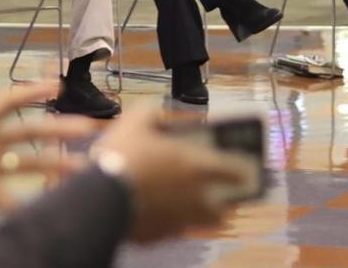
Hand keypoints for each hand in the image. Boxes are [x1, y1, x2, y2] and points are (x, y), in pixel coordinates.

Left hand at [0, 82, 95, 213]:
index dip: (32, 92)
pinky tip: (49, 208)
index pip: (7, 102)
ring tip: (83, 170)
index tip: (59, 85)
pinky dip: (27, 204)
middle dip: (58, 130)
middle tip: (87, 128)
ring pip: (28, 165)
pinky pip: (9, 198)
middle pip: (29, 132)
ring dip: (55, 167)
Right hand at [94, 109, 247, 241]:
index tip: (246, 170)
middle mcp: (195, 197)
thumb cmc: (123, 156)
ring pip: (201, 221)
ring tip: (193, 204)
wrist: (101, 196)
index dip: (242, 169)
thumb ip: (151, 112)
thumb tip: (156, 112)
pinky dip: (172, 220)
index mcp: (196, 165)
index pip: (234, 170)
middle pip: (223, 205)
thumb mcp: (135, 121)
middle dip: (225, 199)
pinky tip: (161, 212)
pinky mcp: (160, 236)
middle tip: (222, 193)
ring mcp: (179, 220)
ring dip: (202, 212)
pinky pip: (174, 229)